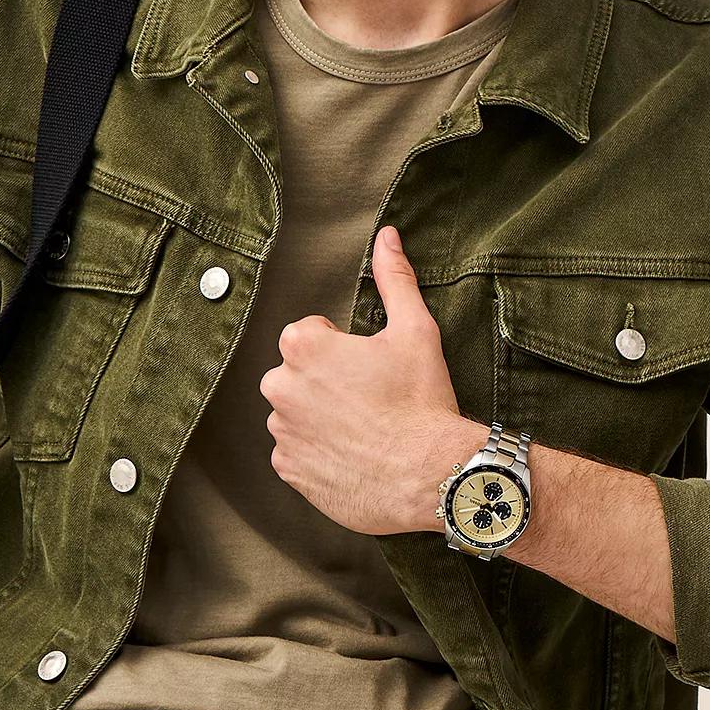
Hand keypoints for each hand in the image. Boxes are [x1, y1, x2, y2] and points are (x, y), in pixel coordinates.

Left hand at [259, 225, 465, 535]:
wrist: (429, 474)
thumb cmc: (421, 399)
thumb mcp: (416, 330)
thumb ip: (395, 278)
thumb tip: (388, 235)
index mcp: (303, 347)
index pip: (309, 334)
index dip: (343, 348)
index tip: (371, 367)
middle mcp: (280, 387)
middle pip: (297, 373)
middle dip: (325, 381)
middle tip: (371, 398)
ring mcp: (282, 432)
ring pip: (295, 413)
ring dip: (320, 416)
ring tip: (365, 429)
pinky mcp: (289, 470)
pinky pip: (296, 452)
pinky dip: (318, 452)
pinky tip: (354, 454)